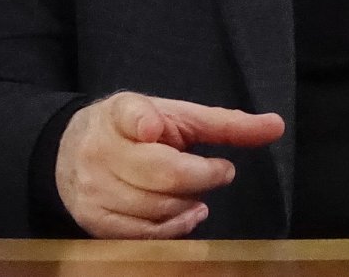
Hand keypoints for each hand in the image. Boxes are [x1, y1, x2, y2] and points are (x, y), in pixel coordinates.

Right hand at [55, 92, 284, 237]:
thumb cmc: (138, 130)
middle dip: (203, 176)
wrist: (71, 151)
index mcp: (120, 114)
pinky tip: (187, 215)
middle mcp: (99, 150)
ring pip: (154, 207)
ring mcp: (92, 188)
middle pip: (161, 172)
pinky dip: (172, 229)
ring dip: (189, 204)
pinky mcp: (91, 220)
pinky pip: (139, 234)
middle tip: (222, 171)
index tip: (155, 128)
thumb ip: (225, 123)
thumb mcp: (178, 116)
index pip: (130, 115)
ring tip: (200, 193)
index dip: (144, 121)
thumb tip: (277, 126)